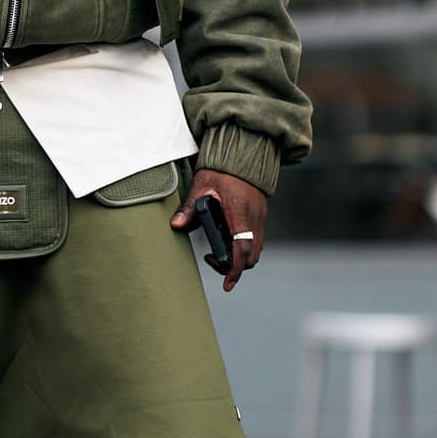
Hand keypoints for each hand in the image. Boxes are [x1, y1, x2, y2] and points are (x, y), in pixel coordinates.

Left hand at [171, 169, 266, 294]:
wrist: (245, 154)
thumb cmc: (223, 169)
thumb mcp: (202, 185)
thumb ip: (189, 208)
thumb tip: (176, 225)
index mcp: (239, 213)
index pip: (241, 249)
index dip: (234, 270)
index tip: (226, 283)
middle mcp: (254, 218)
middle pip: (251, 256)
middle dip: (235, 267)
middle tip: (212, 260)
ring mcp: (260, 218)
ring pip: (255, 249)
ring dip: (240, 257)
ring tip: (218, 251)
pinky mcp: (260, 216)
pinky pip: (256, 239)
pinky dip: (244, 247)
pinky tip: (228, 240)